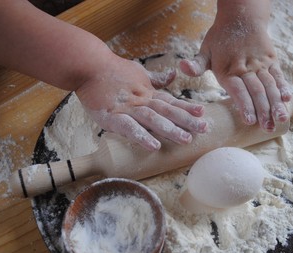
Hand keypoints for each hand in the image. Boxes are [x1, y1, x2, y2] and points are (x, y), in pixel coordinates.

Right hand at [76, 56, 207, 150]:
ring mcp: (128, 108)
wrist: (89, 65)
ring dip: (170, 129)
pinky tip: (154, 146)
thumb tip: (173, 75)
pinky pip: (129, 127)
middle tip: (204, 129)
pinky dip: (141, 136)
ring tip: (186, 139)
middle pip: (168, 111)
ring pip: (153, 119)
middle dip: (187, 120)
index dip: (187, 107)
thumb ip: (156, 78)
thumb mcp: (138, 71)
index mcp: (148, 93)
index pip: (171, 101)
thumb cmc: (113, 70)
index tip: (203, 113)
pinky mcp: (113, 116)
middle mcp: (142, 100)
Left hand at [180, 6, 290, 131]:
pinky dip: (283, 87)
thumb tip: (182, 67)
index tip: (249, 121)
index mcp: (227, 70)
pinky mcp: (271, 60)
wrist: (241, 15)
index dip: (244, 105)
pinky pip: (278, 75)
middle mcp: (245, 68)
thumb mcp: (205, 50)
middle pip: (256, 91)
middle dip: (263, 111)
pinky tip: (287, 100)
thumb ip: (196, 64)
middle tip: (267, 128)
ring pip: (269, 86)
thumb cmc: (220, 38)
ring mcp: (260, 64)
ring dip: (275, 103)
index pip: (238, 90)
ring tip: (279, 120)